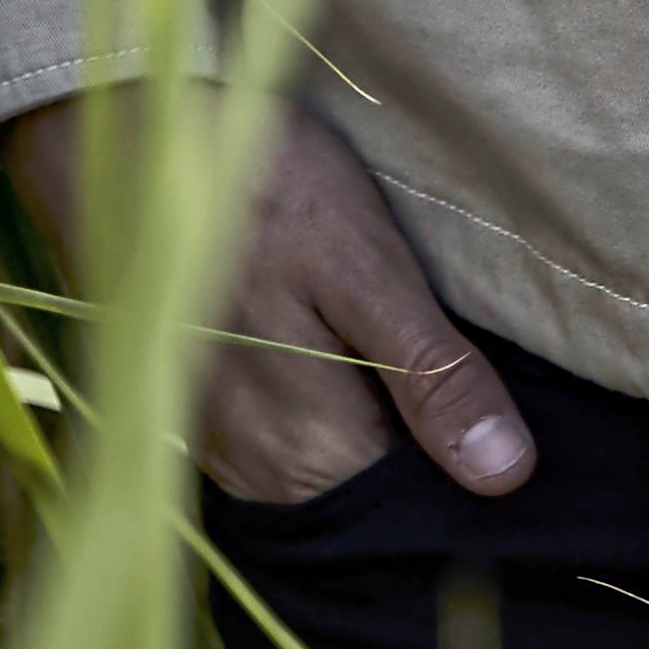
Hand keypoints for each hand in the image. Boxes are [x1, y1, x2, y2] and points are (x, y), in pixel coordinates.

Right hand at [2, 94, 539, 508]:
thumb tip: (506, 478)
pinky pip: (284, 443)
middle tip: (483, 379)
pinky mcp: (200, 408)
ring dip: (377, 430)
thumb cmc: (258, 186)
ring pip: (327, 472)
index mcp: (307, 454)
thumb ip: (430, 375)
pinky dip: (328, 412)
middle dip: (427, 456)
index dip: (474, 474)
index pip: (416, 516)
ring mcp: (219, 446)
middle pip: (370, 496)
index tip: (522, 429)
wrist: (127, 132)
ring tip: (419, 357)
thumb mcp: (364, 266)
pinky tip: (352, 355)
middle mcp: (256, 476)